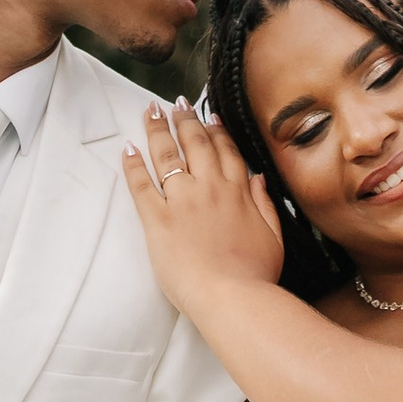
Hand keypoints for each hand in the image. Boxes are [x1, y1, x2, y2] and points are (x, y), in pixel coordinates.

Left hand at [118, 99, 282, 320]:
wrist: (232, 298)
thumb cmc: (255, 276)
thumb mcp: (274, 237)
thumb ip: (265, 205)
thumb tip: (258, 180)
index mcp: (238, 192)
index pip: (225, 150)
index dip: (216, 130)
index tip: (208, 117)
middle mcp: (209, 188)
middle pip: (195, 143)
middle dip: (184, 119)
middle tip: (176, 103)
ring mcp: (182, 202)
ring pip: (167, 155)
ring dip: (157, 129)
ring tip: (150, 111)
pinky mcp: (158, 220)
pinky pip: (141, 185)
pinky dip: (133, 164)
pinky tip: (128, 148)